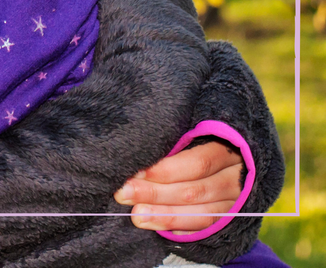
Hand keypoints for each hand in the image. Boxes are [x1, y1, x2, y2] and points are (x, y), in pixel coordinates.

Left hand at [114, 141, 243, 232]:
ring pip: (203, 215)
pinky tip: (158, 228)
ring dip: (166, 216)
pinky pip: (207, 229)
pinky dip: (183, 229)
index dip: (166, 170)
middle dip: (156, 194)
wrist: (238, 162)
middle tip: (124, 194)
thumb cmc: (204, 142)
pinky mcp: (234, 221)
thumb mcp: (195, 134)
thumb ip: (174, 144)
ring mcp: (239, 203)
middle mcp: (238, 179)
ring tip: (137, 216)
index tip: (136, 172)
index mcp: (229, 150)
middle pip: (196, 190)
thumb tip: (137, 156)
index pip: (199, 163)